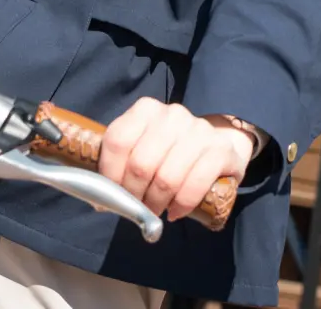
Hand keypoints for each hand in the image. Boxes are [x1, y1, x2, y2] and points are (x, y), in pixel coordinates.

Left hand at [97, 97, 253, 221]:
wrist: (220, 142)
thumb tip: (100, 199)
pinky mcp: (220, 150)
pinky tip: (175, 212)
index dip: (110, 174)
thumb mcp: (144, 145)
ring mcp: (199, 130)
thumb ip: (123, 163)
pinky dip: (181, 206)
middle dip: (134, 195)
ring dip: (156, 203)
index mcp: (146, 109)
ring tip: (154, 210)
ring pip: (167, 178)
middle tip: (136, 207)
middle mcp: (172, 115)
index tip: (109, 196)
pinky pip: (194, 186)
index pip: (118, 141)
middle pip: (141, 164)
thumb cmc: (171, 150)